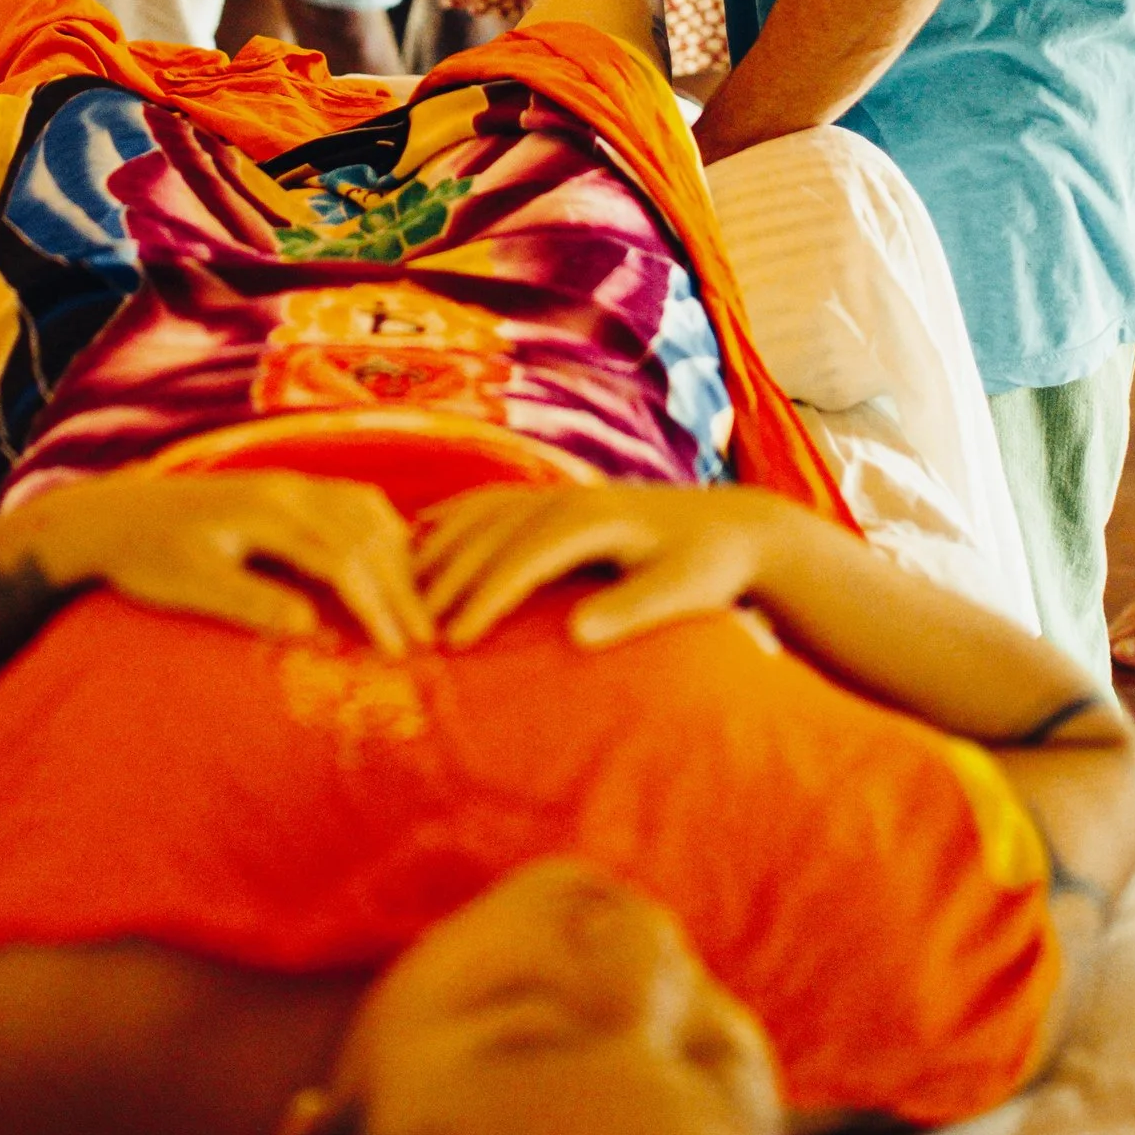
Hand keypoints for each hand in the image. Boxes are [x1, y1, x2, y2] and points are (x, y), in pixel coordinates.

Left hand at [12, 470, 434, 657]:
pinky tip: (391, 560)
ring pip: (366, 510)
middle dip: (401, 587)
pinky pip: (352, 500)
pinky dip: (381, 530)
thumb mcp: (194, 587)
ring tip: (418, 606)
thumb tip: (316, 631)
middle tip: (428, 639)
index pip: (343, 558)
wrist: (113, 514)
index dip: (377, 606)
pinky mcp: (286, 486)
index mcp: (269, 511)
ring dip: (397, 556)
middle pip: (366, 533)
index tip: (400, 651)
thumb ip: (254, 604)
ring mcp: (289, 482)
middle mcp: (288, 487)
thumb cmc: (148, 558)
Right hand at [413, 481, 783, 649]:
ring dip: (439, 550)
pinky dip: (449, 521)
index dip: (484, 598)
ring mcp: (558, 493)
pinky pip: (489, 504)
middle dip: (446, 580)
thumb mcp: (683, 592)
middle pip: (489, 534)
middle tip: (410, 631)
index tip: (453, 640)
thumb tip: (577, 634)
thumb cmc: (709, 567)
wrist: (732, 527)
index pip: (522, 559)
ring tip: (402, 595)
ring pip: (480, 514)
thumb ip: (632, 610)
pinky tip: (419, 543)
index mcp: (594, 520)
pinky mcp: (556, 499)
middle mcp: (568, 499)